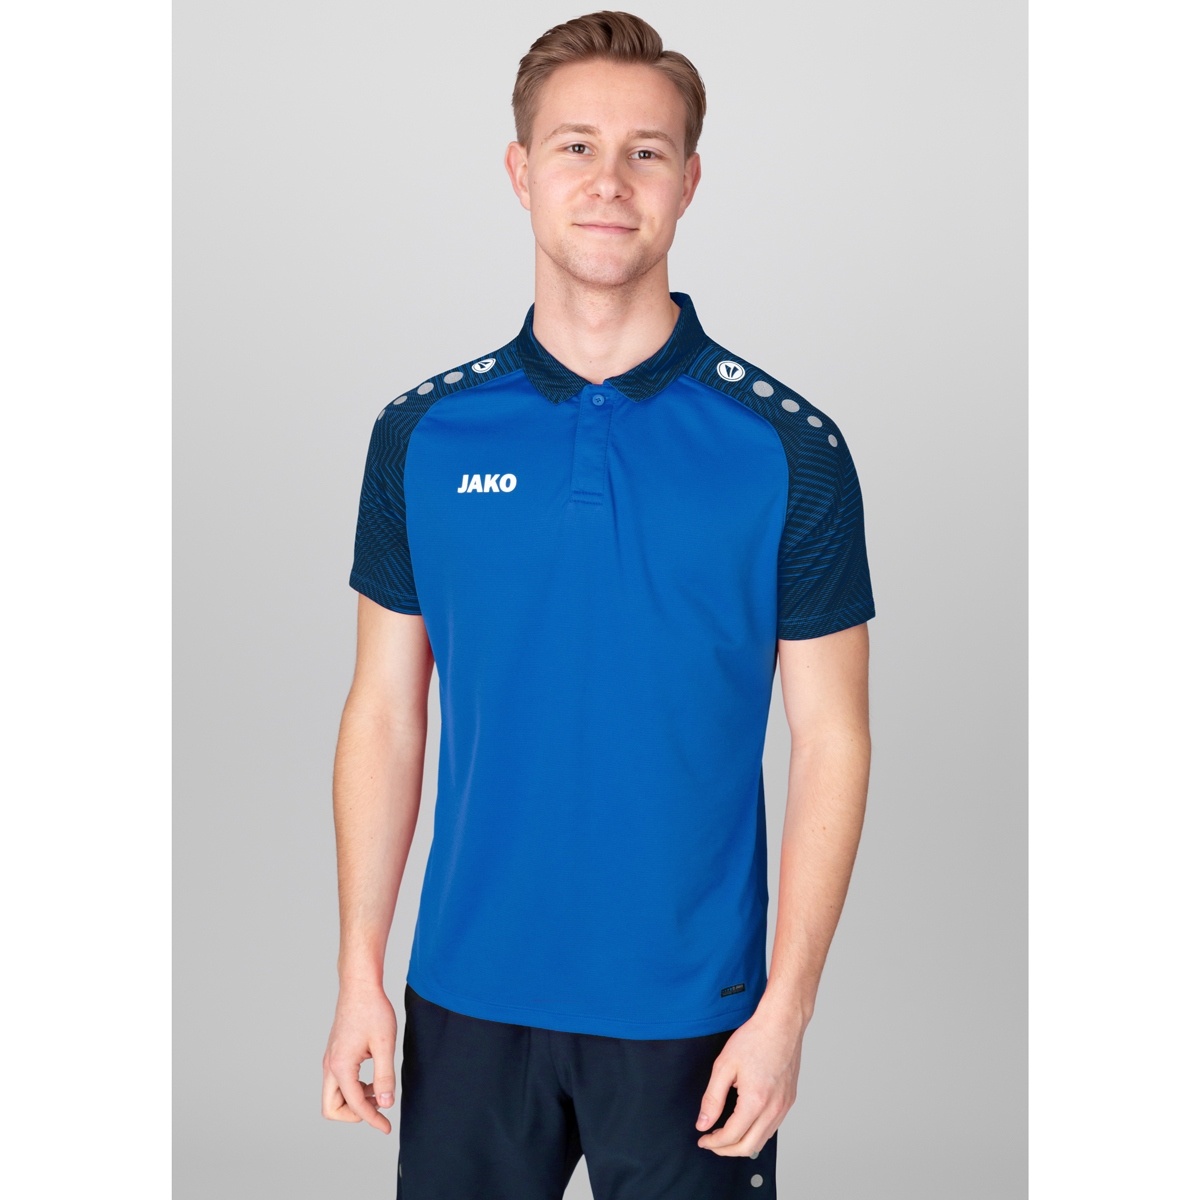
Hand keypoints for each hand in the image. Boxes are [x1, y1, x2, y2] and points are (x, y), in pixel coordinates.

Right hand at [321, 981, 397, 1133]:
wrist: (359, 986)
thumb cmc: (372, 1011)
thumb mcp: (384, 1044)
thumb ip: (384, 1076)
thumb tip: (385, 1103)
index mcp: (341, 1066)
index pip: (355, 1105)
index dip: (372, 1119)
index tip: (387, 1127)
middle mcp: (330, 1065)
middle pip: (332, 1108)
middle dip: (354, 1114)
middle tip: (377, 1108)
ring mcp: (330, 1060)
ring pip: (333, 1096)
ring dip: (354, 1100)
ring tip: (379, 1089)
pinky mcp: (334, 1054)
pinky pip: (338, 1082)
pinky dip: (353, 1088)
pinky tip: (372, 1077)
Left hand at [694, 1008, 803, 1155]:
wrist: (782, 1024)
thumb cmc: (754, 1038)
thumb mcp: (724, 1066)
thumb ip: (712, 1098)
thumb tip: (703, 1123)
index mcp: (756, 1101)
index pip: (732, 1136)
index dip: (714, 1142)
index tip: (702, 1139)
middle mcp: (774, 1109)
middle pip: (749, 1147)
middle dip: (726, 1150)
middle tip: (711, 1143)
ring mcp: (784, 1106)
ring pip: (763, 1141)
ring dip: (742, 1144)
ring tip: (725, 1136)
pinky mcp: (789, 1100)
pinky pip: (773, 1128)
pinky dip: (756, 1133)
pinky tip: (745, 1123)